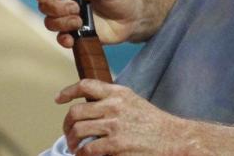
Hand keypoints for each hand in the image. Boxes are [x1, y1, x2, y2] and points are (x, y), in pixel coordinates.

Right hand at [35, 0, 141, 47]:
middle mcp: (65, 2)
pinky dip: (63, 40)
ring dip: (62, 23)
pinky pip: (61, 39)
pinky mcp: (75, 35)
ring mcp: (68, 19)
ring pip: (50, 23)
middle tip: (77, 9)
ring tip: (80, 22)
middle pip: (45, 6)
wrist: (131, 18)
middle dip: (57, 8)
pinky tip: (72, 39)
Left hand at [58, 80, 190, 154]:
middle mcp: (114, 106)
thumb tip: (90, 108)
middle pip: (76, 111)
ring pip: (78, 130)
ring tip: (75, 147)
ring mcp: (114, 125)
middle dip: (67, 125)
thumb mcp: (134, 102)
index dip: (68, 92)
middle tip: (68, 133)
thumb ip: (113, 101)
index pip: (86, 85)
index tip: (59, 99)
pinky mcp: (115, 144)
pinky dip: (82, 154)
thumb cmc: (154, 124)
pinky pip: (87, 149)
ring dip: (72, 142)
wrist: (174, 139)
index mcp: (119, 93)